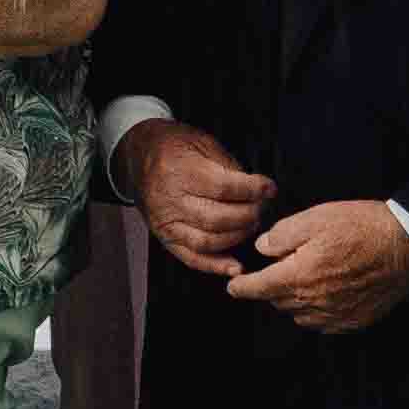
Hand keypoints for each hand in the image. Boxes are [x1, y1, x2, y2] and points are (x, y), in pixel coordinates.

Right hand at [116, 120, 274, 280]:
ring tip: (250, 224)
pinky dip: (215, 266)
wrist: (139, 155)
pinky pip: (191, 258)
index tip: (269, 189)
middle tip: (261, 207)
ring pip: (208, 241)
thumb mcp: (202, 142)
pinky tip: (235, 265)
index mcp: (179, 170)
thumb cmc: (173, 146)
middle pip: (218, 218)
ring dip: (237, 237)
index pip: (224, 188)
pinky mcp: (165, 236)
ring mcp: (165, 221)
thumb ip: (229, 166)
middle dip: (249, 215)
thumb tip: (255, 190)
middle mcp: (170, 199)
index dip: (252, 190)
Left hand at [226, 197, 408, 334]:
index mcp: (299, 276)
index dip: (241, 287)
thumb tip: (262, 248)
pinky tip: (324, 294)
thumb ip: (281, 235)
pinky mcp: (355, 320)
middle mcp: (314, 302)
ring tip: (303, 279)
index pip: (258, 288)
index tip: (233, 287)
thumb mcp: (315, 218)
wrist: (408, 245)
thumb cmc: (363, 227)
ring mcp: (336, 315)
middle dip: (270, 287)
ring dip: (293, 300)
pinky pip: (324, 323)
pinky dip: (317, 312)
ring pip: (299, 314)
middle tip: (277, 269)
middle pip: (277, 301)